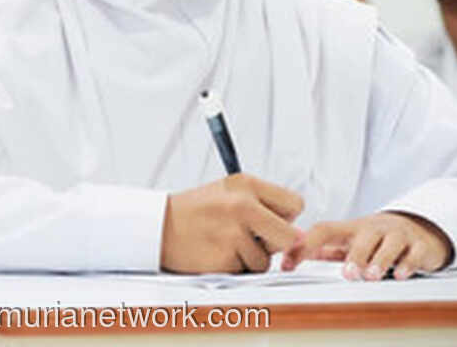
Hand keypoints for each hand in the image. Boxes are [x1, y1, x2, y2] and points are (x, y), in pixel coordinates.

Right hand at [160, 173, 303, 273]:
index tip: (274, 223)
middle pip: (290, 236)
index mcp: (246, 184)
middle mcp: (242, 205)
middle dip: (275, 244)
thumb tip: (298, 233)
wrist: (158, 226)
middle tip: (254, 239)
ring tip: (225, 243)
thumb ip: (262, 205)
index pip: (295, 204)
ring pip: (266, 260)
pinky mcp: (224, 258)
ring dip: (250, 258)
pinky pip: (245, 272)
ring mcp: (233, 232)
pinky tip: (216, 253)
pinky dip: (234, 268)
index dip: (287, 219)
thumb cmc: (195, 211)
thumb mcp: (228, 191)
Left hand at [282, 211, 451, 280]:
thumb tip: (291, 253)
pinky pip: (415, 253)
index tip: (288, 265)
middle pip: (363, 237)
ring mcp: (398, 236)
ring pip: (390, 244)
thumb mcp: (350, 240)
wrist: (417, 229)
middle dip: (355, 255)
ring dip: (380, 261)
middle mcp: (374, 229)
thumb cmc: (376, 238)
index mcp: (352, 229)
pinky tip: (401, 275)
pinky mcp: (419, 246)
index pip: (324, 230)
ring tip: (371, 276)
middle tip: (348, 273)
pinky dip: (408, 264)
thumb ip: (324, 248)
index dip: (305, 246)